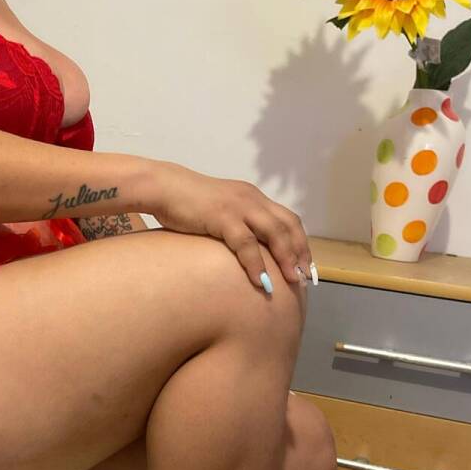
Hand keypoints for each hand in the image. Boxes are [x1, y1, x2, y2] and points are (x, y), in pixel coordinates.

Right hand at [147, 163, 313, 291]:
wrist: (164, 188)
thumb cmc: (187, 205)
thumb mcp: (220, 213)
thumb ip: (236, 226)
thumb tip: (246, 253)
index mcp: (254, 198)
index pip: (288, 220)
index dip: (301, 244)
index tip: (306, 266)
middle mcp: (252, 199)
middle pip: (288, 226)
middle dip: (300, 253)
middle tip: (306, 277)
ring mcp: (239, 206)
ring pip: (274, 232)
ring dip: (286, 258)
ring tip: (292, 280)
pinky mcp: (223, 216)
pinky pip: (246, 243)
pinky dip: (256, 263)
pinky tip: (261, 281)